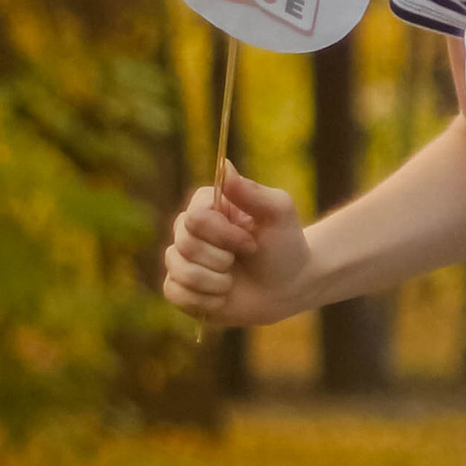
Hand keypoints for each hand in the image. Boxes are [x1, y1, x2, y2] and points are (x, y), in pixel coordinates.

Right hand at [162, 162, 313, 326]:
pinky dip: (205, 300)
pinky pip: (174, 293)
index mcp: (207, 204)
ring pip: (180, 271)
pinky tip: (222, 296)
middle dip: (222, 260)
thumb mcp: (277, 213)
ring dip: (216, 282)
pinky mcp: (179, 286)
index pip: (195, 219)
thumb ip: (251, 191)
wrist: (290, 286)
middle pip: (185, 245)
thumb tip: (224, 165)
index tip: (252, 243)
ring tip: (232, 281)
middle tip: (242, 260)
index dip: (224, 236)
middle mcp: (188, 228)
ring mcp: (181, 257)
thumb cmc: (285, 245)